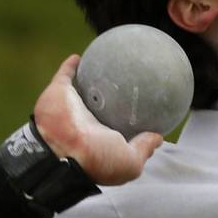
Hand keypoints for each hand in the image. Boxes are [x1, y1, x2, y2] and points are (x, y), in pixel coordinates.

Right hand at [33, 55, 162, 185]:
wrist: (64, 149)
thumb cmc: (99, 159)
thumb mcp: (130, 161)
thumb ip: (144, 148)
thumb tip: (158, 137)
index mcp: (100, 139)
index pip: (113, 130)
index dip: (124, 123)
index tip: (139, 112)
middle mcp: (85, 123)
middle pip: (98, 108)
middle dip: (108, 99)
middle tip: (125, 85)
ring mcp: (72, 107)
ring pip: (81, 90)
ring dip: (89, 80)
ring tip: (105, 68)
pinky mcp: (59, 93)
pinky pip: (65, 75)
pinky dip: (71, 66)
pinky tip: (80, 56)